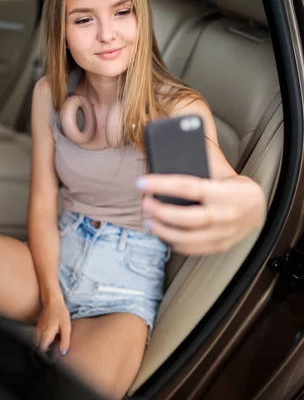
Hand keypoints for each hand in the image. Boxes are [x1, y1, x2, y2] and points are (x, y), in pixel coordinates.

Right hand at [35, 300, 70, 355]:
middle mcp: (39, 333)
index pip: (42, 350)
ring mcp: (37, 329)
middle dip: (44, 351)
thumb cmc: (60, 313)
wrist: (52, 300)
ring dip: (43, 344)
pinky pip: (38, 336)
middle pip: (38, 347)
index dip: (47, 355)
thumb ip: (64, 340)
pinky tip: (50, 337)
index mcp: (46, 334)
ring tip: (52, 345)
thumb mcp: (66, 326)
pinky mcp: (38, 325)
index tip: (53, 357)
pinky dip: (42, 339)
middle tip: (52, 352)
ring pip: (37, 342)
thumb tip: (63, 353)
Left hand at [137, 174, 265, 254]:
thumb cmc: (234, 186)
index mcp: (225, 192)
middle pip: (186, 218)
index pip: (189, 187)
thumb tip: (169, 150)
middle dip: (161, 212)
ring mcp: (223, 234)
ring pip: (187, 238)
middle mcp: (225, 215)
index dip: (162, 184)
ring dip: (163, 231)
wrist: (258, 209)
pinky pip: (193, 249)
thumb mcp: (222, 171)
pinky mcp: (219, 246)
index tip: (142, 182)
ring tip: (149, 221)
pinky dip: (174, 242)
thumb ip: (201, 163)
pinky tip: (163, 233)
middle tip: (145, 204)